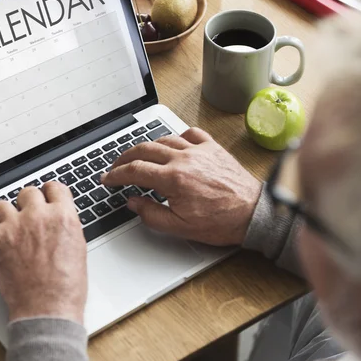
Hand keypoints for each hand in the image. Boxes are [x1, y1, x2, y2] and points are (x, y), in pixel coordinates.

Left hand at [0, 182, 86, 323]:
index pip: (54, 188)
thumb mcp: (78, 248)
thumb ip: (66, 227)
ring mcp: (16, 226)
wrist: (48, 308)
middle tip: (25, 214)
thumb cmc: (65, 286)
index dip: (49, 193)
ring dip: (2, 213)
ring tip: (2, 223)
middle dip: (26, 203)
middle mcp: (39, 216)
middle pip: (28, 193)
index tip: (45, 197)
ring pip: (2, 204)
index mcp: (63, 216)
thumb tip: (58, 220)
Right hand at [102, 128, 261, 245]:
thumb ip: (151, 214)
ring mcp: (199, 150)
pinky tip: (173, 144)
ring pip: (164, 139)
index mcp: (173, 179)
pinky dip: (177, 136)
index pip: (134, 170)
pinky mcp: (213, 148)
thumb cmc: (221, 221)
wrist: (253, 213)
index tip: (107, 178)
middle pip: (144, 150)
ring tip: (138, 155)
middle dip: (124, 157)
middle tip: (116, 166)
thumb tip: (133, 202)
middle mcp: (184, 159)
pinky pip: (191, 133)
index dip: (116, 174)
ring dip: (147, 146)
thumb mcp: (180, 227)